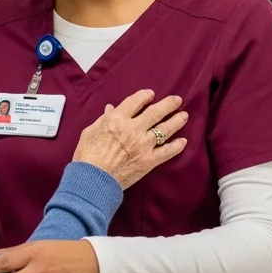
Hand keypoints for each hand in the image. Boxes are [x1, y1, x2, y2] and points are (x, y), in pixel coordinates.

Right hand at [71, 89, 188, 188]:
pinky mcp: (148, 161)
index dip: (144, 96)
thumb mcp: (90, 131)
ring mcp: (143, 145)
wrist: (93, 179)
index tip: (151, 94)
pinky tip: (183, 141)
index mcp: (117, 119)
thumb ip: (104, 119)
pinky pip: (166, 152)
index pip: (135, 101)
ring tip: (184, 115)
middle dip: (168, 104)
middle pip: (155, 112)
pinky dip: (176, 146)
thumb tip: (111, 109)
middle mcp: (133, 129)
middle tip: (177, 100)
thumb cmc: (87, 155)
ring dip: (176, 121)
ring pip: (164, 129)